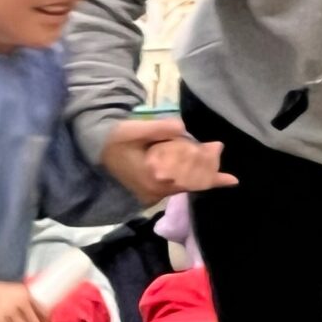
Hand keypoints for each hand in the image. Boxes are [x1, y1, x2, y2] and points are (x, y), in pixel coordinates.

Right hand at [98, 116, 237, 208]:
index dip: (206, 162)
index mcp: (152, 173)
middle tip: (218, 149)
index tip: (218, 149)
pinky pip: (179, 188)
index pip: (187, 171)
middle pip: (190, 180)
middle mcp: (155, 189)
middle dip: (208, 167)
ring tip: (221, 168)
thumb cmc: (118, 138)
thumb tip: (182, 127)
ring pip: (186, 186)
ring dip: (204, 176)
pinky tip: (213, 179)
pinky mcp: (154, 193)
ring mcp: (155, 194)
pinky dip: (195, 182)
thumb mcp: (136, 129)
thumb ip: (159, 129)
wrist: (99, 150)